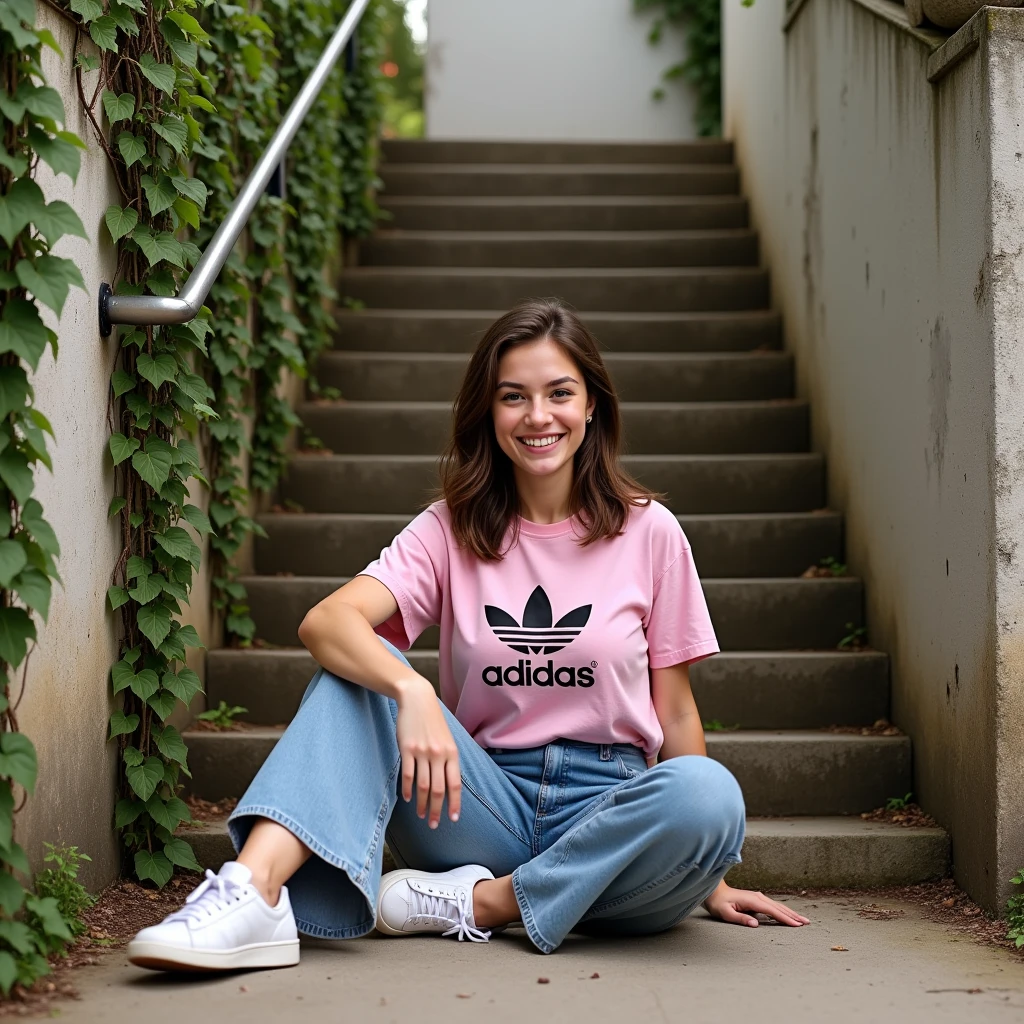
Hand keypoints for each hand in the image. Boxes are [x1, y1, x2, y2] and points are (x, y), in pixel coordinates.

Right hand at [395, 677, 460, 828]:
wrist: (417, 700)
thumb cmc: (433, 722)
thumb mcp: (447, 739)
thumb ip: (449, 760)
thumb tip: (450, 784)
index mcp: (452, 753)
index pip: (455, 784)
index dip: (455, 803)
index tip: (453, 819)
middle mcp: (439, 754)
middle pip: (439, 789)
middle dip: (437, 810)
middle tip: (434, 824)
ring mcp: (422, 752)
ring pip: (423, 786)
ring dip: (423, 804)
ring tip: (422, 815)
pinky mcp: (407, 749)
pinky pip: (408, 775)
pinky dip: (407, 790)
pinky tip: (408, 798)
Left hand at [703, 882, 809, 927]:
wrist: (714, 892)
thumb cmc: (719, 903)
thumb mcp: (726, 913)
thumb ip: (741, 918)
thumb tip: (756, 924)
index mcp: (753, 900)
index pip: (773, 911)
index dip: (785, 918)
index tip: (797, 925)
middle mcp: (758, 897)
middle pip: (779, 907)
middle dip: (793, 915)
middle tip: (807, 923)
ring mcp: (758, 897)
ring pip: (778, 906)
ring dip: (790, 912)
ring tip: (802, 920)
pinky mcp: (757, 900)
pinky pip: (773, 906)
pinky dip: (783, 911)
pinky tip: (788, 915)